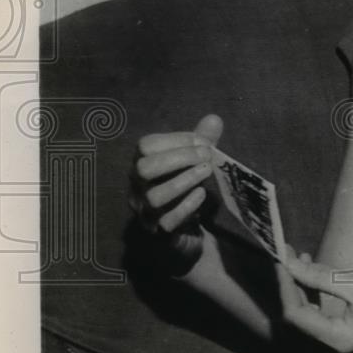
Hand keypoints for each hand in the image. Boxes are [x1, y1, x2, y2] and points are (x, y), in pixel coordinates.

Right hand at [129, 113, 222, 275]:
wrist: (183, 232)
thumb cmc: (185, 187)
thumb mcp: (194, 161)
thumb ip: (202, 141)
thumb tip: (214, 119)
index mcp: (142, 165)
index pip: (145, 146)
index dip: (176, 139)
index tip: (203, 141)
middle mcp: (138, 188)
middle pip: (143, 169)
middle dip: (178, 158)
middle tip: (206, 156)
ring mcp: (146, 212)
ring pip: (155, 197)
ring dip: (184, 181)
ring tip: (207, 171)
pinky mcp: (160, 232)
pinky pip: (168, 221)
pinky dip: (187, 205)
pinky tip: (202, 195)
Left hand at [276, 247, 352, 352]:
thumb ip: (323, 278)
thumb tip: (291, 264)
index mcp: (338, 341)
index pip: (296, 314)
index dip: (285, 284)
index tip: (281, 258)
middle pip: (299, 319)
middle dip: (292, 285)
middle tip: (290, 254)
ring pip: (308, 321)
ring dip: (302, 292)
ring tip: (301, 261)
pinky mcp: (344, 349)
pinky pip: (320, 326)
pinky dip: (315, 303)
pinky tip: (315, 281)